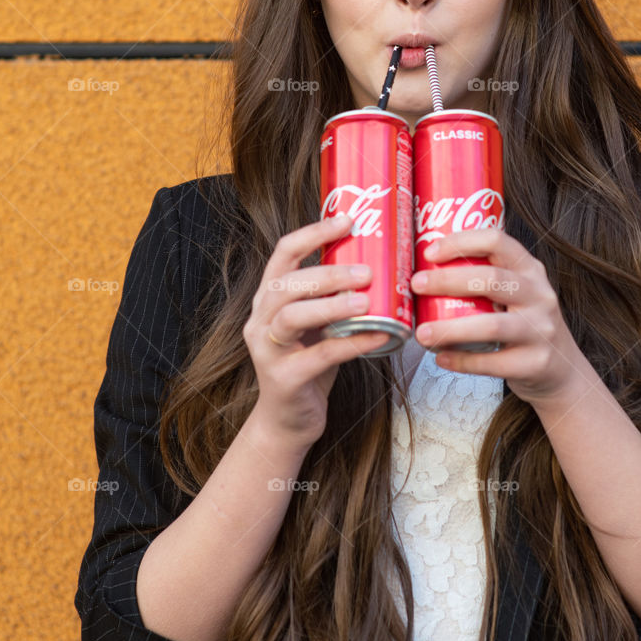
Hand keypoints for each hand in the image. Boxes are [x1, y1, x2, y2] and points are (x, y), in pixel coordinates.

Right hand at [243, 215, 388, 449]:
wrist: (289, 421)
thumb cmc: (309, 365)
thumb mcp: (317, 325)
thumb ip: (333, 298)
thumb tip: (380, 264)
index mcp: (269, 299)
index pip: (284, 253)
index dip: (314, 233)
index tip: (347, 219)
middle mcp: (260, 320)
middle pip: (288, 284)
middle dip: (327, 272)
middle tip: (366, 271)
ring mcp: (267, 350)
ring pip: (293, 316)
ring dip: (331, 305)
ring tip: (366, 301)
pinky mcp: (283, 379)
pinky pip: (319, 356)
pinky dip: (351, 344)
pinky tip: (379, 337)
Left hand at [410, 227, 584, 408]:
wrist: (563, 370)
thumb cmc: (525, 325)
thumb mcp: (517, 293)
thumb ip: (486, 279)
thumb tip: (425, 273)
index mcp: (530, 270)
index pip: (498, 242)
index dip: (462, 242)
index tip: (431, 252)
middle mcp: (539, 295)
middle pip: (492, 279)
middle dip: (448, 280)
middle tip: (417, 285)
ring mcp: (541, 330)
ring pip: (492, 325)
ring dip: (451, 328)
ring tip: (422, 333)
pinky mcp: (535, 363)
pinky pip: (493, 362)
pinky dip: (462, 360)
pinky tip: (441, 357)